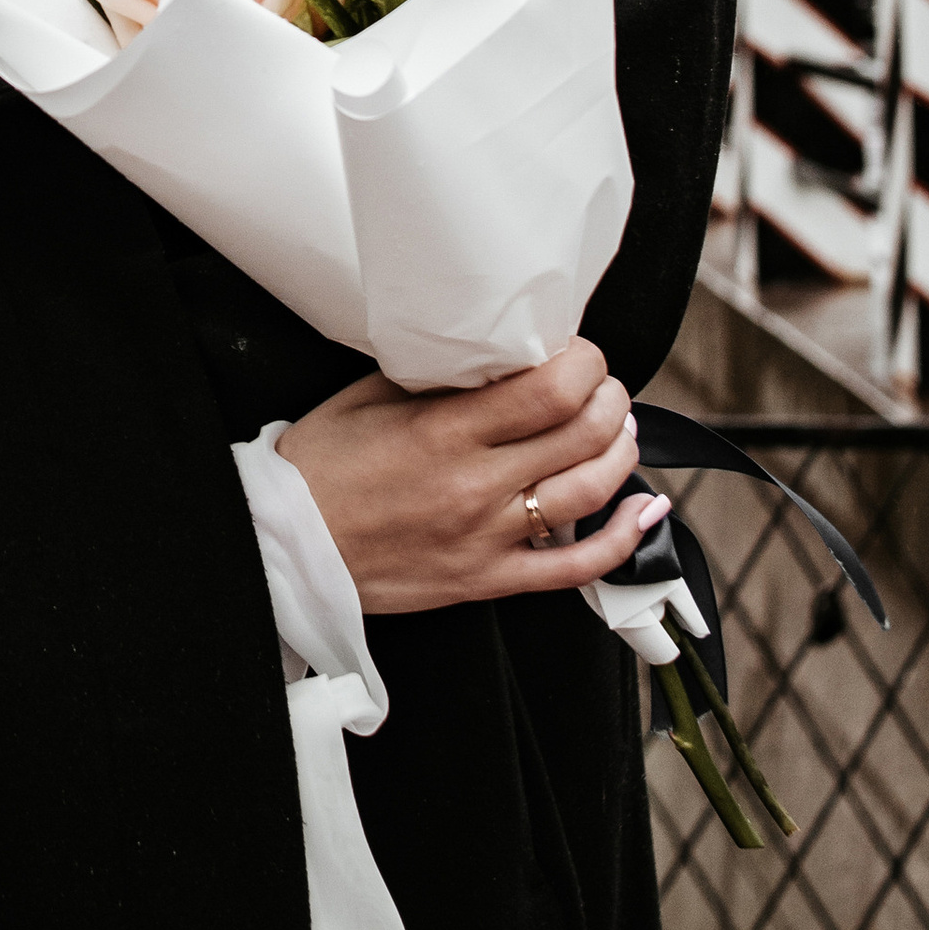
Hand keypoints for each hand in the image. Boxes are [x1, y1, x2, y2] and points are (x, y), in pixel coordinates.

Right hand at [273, 339, 664, 615]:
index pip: (549, 390)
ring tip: (617, 427)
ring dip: (621, 451)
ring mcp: (487, 537)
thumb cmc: (319, 467)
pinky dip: (621, 539)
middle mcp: (475, 484)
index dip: (584, 362)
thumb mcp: (366, 397)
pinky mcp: (489, 579)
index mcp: (443, 432)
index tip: (579, 351)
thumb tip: (492, 351)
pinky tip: (643, 510)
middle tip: (601, 384)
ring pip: (590, 491)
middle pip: (582, 434)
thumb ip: (434, 376)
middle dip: (609, 398)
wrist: (285, 546)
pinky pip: (575, 567)